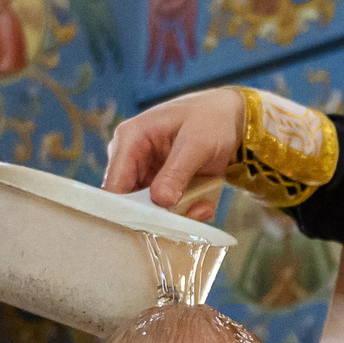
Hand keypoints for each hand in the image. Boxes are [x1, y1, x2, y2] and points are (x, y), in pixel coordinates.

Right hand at [103, 88, 245, 211]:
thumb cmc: (211, 119)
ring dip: (176, 215)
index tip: (153, 224)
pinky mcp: (158, 186)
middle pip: (129, 202)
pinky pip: (166, 210)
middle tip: (190, 215)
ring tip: (203, 206)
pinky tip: (204, 204)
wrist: (229, 118)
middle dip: (159, 215)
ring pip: (149, 210)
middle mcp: (130, 158)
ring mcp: (144, 174)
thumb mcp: (197, 143)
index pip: (114, 183)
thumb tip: (160, 200)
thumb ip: (177, 172)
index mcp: (130, 138)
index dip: (127, 209)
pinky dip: (185, 212)